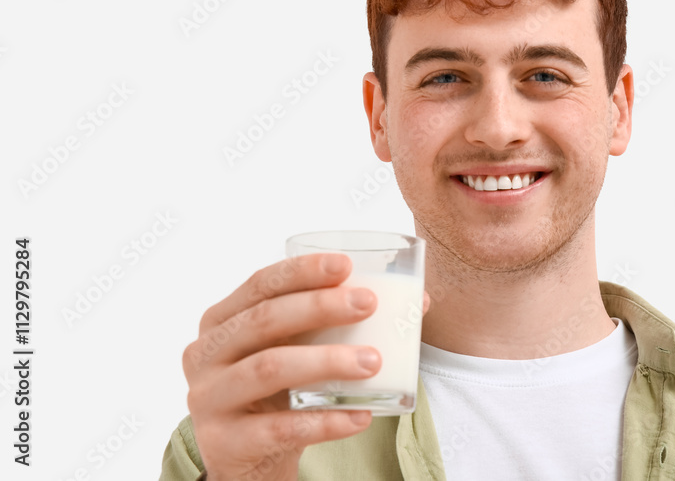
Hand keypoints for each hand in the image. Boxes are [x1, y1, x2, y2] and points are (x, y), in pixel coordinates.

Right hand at [181, 252, 429, 480]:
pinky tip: (361, 416)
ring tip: (374, 361)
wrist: (249, 460)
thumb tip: (418, 301)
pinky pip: (279, 429)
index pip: (259, 284)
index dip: (301, 271)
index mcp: (222, 320)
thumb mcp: (299, 350)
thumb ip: (340, 322)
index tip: (346, 265)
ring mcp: (208, 398)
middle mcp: (204, 354)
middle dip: (320, 307)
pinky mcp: (224, 442)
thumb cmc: (279, 391)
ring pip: (269, 369)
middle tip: (369, 303)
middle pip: (264, 320)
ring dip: (327, 361)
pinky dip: (325, 421)